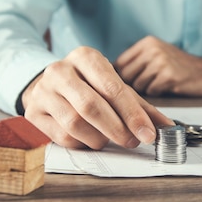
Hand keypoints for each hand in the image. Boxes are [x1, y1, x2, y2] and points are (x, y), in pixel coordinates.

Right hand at [22, 46, 172, 149]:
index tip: (148, 134)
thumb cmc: (88, 85)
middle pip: (92, 106)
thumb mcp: (114, 86)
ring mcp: (43, 91)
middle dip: (117, 129)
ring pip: (75, 124)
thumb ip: (140, 107)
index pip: (112, 87)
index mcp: (85, 57)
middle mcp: (60, 70)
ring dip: (100, 138)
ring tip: (111, 139)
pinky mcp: (33, 112)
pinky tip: (91, 139)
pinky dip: (82, 143)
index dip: (132, 114)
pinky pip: (62, 136)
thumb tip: (167, 127)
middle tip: (132, 141)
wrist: (48, 84)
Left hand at [114, 36, 201, 96]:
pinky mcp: (168, 76)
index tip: (120, 86)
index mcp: (147, 43)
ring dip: (145, 90)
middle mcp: (152, 49)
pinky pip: (151, 91)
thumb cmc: (180, 67)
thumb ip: (138, 61)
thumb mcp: (158, 54)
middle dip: (130, 86)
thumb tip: (109, 75)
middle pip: (125, 75)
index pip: (120, 63)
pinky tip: (165, 88)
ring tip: (156, 86)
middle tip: (140, 89)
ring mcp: (160, 62)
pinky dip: (156, 93)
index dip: (118, 78)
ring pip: (137, 85)